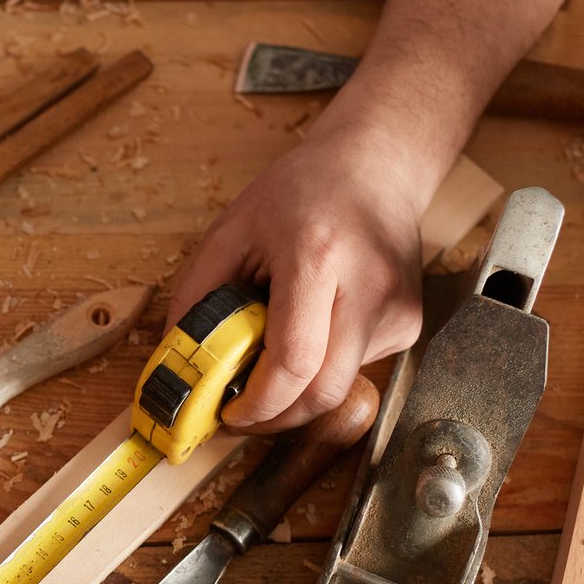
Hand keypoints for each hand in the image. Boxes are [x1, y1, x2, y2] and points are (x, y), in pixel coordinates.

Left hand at [168, 123, 431, 433]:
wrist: (376, 166)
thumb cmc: (301, 192)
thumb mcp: (231, 230)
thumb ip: (196, 296)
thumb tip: (175, 360)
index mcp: (317, 258)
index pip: (294, 361)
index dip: (258, 404)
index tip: (227, 414)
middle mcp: (367, 288)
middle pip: (323, 393)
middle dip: (275, 417)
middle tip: (239, 413)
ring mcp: (396, 310)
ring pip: (340, 388)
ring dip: (297, 391)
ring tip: (271, 353)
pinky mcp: (408, 324)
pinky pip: (355, 370)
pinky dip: (322, 367)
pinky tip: (312, 328)